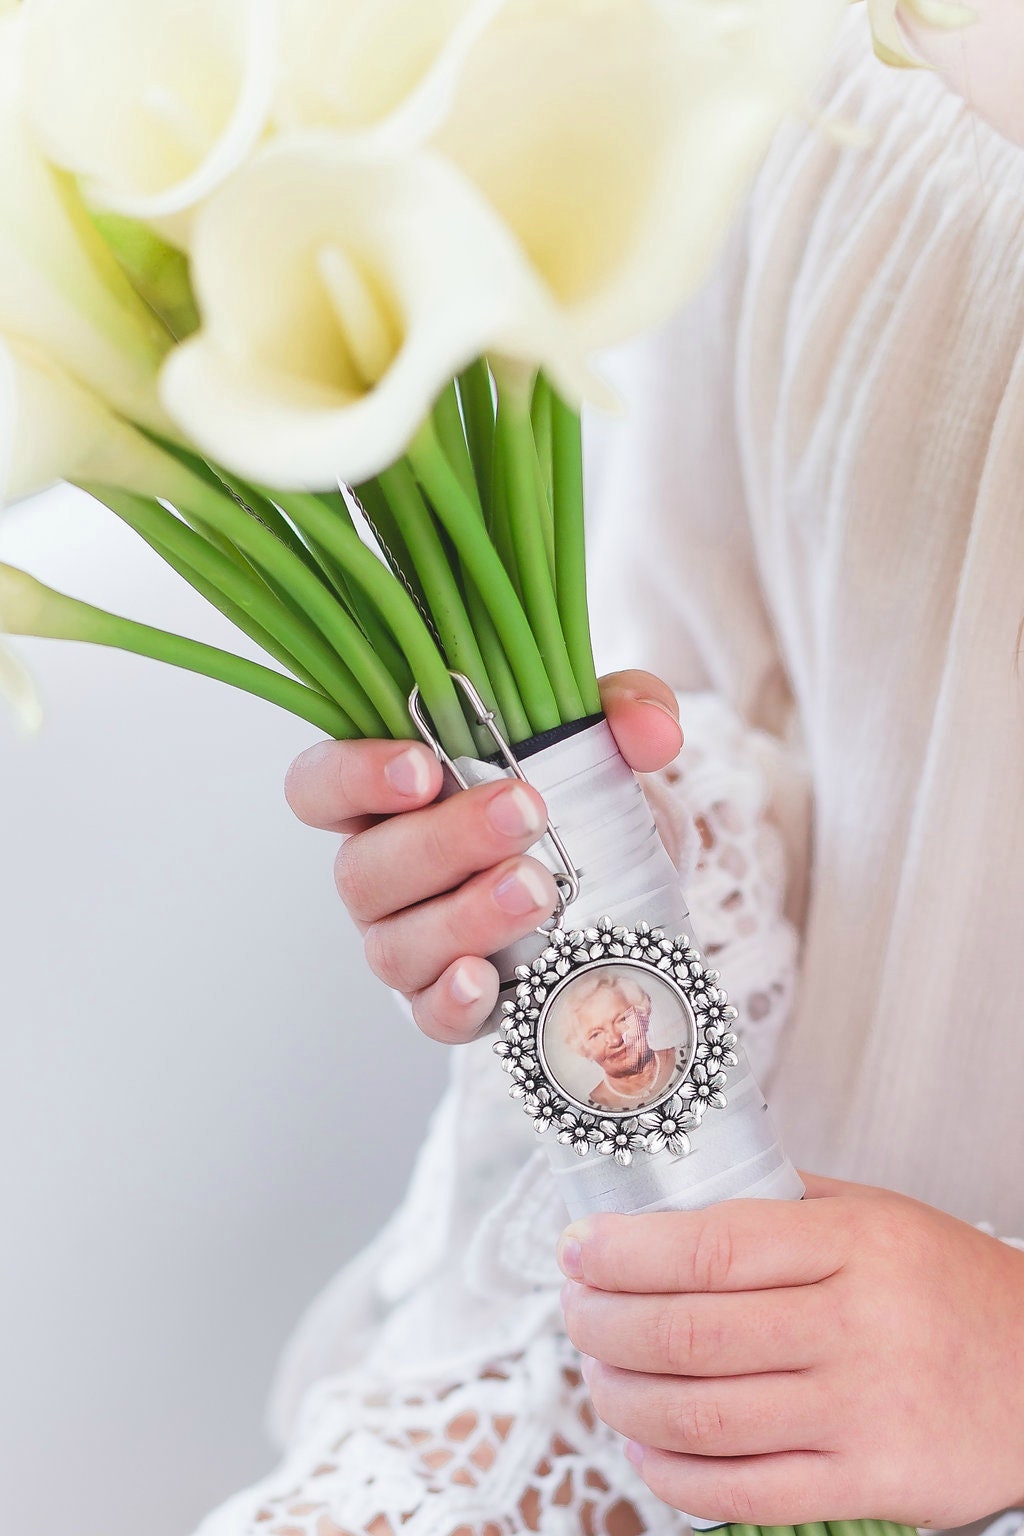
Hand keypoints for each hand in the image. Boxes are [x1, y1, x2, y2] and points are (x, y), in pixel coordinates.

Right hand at [284, 670, 682, 1043]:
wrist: (619, 881)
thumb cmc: (574, 792)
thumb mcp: (600, 735)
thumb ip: (623, 709)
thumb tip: (652, 728)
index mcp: (386, 797)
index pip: (320, 783)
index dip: (353, 777)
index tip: (422, 768)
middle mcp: (380, 872)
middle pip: (363, 869)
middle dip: (443, 842)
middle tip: (524, 813)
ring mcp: (405, 943)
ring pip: (395, 945)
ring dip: (464, 918)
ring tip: (538, 891)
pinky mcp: (445, 1003)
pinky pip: (430, 1014)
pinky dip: (456, 1002)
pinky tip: (489, 982)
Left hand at [557, 1175, 1023, 1525]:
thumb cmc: (949, 1287)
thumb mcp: (877, 1217)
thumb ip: (782, 1209)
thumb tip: (669, 1205)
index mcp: (853, 1243)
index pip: (711, 1247)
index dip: (625, 1252)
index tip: (577, 1250)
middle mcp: (855, 1326)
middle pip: (690, 1332)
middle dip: (603, 1324)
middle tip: (574, 1312)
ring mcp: (862, 1413)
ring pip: (702, 1414)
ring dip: (622, 1398)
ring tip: (597, 1376)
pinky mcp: (871, 1485)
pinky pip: (743, 1491)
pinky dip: (672, 1473)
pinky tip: (642, 1445)